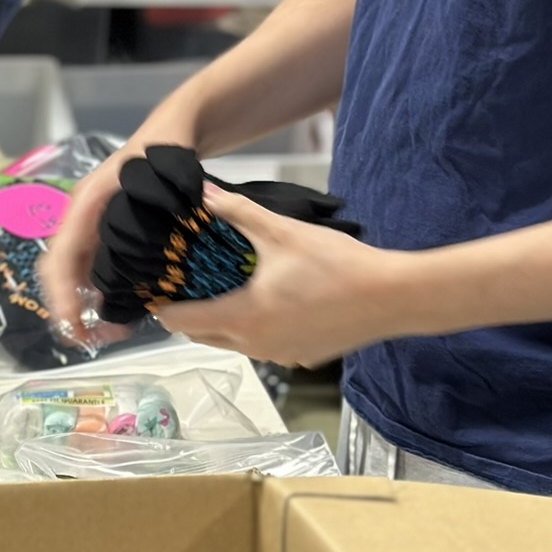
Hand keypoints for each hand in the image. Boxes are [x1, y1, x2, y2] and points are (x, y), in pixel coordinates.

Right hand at [40, 109, 198, 342]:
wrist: (172, 132)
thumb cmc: (164, 149)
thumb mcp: (160, 169)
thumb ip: (155, 197)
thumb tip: (149, 240)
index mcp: (87, 203)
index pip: (62, 252)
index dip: (62, 290)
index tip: (72, 320)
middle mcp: (82, 216)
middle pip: (58, 267)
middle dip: (64, 306)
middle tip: (84, 339)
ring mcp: (92, 227)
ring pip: (72, 272)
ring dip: (79, 305)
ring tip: (101, 335)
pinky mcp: (105, 236)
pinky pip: (90, 270)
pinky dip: (96, 296)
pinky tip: (118, 315)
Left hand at [156, 183, 403, 368]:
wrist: (393, 296)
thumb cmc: (336, 264)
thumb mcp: (282, 232)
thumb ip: (238, 213)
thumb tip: (205, 194)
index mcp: (242, 318)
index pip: (181, 323)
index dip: (164, 306)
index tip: (158, 286)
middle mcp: (255, 346)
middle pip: (203, 336)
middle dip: (190, 313)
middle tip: (187, 281)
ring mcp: (281, 356)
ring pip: (234, 343)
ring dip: (222, 320)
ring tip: (223, 285)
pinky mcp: (303, 357)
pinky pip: (264, 345)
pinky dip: (253, 327)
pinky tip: (266, 298)